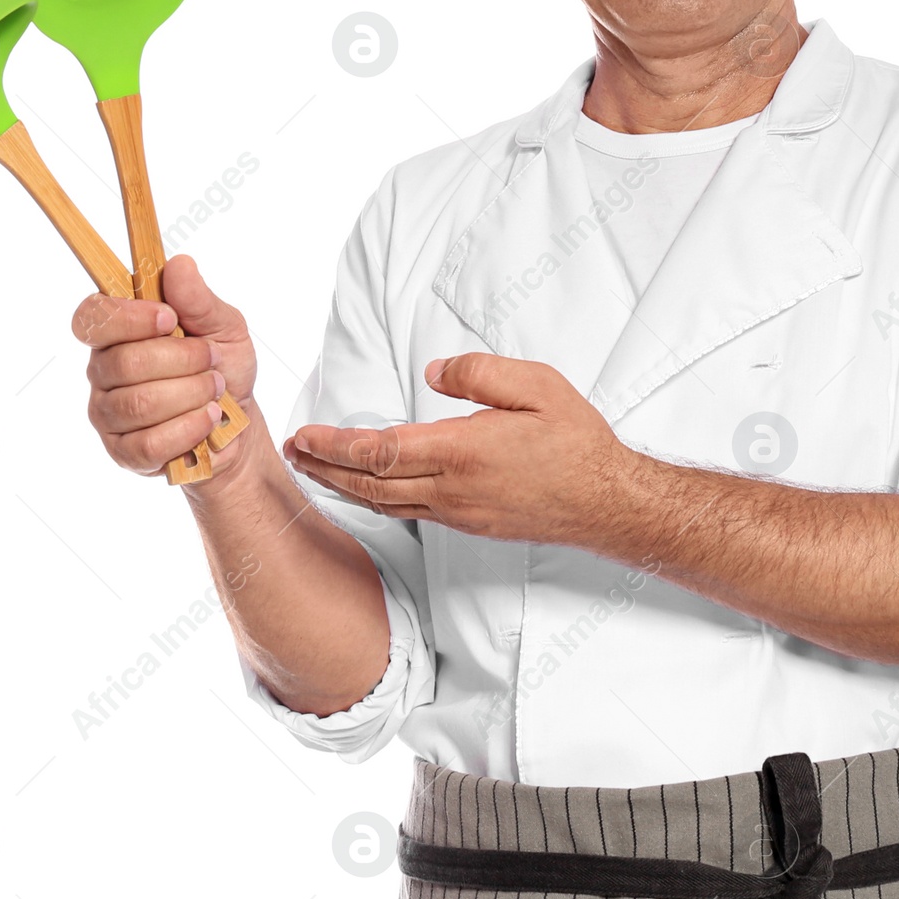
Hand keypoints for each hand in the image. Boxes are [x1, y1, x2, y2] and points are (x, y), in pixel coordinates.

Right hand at [73, 254, 256, 478]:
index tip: (169, 319)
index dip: (128, 319)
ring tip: (215, 390)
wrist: (238, 424)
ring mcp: (108, 414)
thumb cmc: (223, 369)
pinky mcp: (123, 452)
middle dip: (182, 361)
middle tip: (212, 362)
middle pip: (124, 363)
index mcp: (119, 332)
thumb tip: (179, 265)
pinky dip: (189, 428)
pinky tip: (207, 418)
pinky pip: (149, 443)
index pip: (92, 318)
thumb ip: (200, 300)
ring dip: (191, 394)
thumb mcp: (225, 327)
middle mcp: (103, 371)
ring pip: (138, 404)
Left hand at [282, 353, 632, 544]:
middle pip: (369, 484)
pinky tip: (367, 490)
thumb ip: (479, 374)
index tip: (305, 434)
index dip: (335, 445)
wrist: (606, 501)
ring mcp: (459, 513)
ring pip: (384, 504)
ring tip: (313, 470)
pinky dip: (375, 500)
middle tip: (291, 452)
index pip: (380, 451)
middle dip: (324, 467)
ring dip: (342, 488)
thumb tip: (434, 374)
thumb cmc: (576, 441)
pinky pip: (408, 514)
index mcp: (463, 451)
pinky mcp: (469, 524)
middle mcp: (452, 490)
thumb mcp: (536, 385)